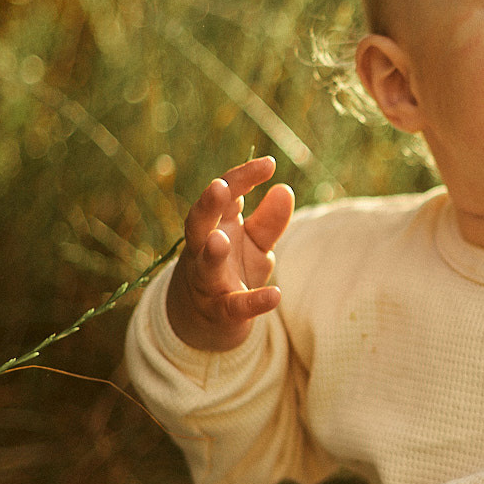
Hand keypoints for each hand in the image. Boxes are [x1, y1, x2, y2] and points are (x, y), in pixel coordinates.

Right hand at [166, 157, 294, 350]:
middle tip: (219, 187)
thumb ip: (269, 220)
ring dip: (211, 252)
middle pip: (198, 222)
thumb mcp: (255, 243)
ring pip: (204, 265)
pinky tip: (275, 296)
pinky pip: (234, 306)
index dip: (243, 177)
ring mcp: (207, 280)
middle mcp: (203, 248)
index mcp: (215, 224)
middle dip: (207, 205)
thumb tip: (285, 189)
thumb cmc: (233, 268)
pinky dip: (253, 302)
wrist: (207, 320)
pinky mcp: (220, 311)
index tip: (269, 164)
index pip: (224, 193)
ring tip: (220, 240)